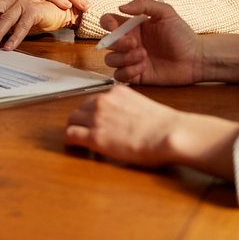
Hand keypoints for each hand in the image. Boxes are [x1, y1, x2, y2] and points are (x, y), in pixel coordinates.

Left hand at [0, 0, 76, 50]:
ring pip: (5, 20)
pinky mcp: (35, 10)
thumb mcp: (16, 20)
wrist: (62, 8)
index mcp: (6, 1)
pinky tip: (8, 47)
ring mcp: (23, 3)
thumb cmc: (37, 14)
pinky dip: (15, 37)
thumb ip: (1, 25)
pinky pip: (22, 26)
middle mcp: (12, 0)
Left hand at [65, 86, 238, 178]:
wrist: (168, 134)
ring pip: (72, 120)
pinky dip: (70, 141)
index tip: (95, 122)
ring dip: (75, 130)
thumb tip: (125, 120)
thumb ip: (128, 109)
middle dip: (82, 121)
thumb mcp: (143, 107)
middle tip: (87, 133)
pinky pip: (71, 135)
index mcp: (116, 92)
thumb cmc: (164, 126)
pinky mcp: (94, 136)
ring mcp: (96, 117)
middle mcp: (103, 101)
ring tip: (81, 142)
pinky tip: (75, 147)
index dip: (93, 113)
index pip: (94, 100)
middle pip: (80, 108)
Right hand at [99, 0, 202, 85]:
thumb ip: (143, 4)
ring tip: (143, 56)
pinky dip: (127, 71)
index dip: (106, 23)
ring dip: (123, 58)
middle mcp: (129, 42)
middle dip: (118, 43)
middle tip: (135, 44)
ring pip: (110, 60)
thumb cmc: (182, 35)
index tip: (114, 27)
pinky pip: (119, 75)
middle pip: (107, 43)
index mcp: (133, 26)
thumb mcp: (165, 12)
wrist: (195, 59)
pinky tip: (143, 67)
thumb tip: (120, 6)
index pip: (108, 22)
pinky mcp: (136, 75)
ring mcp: (131, 59)